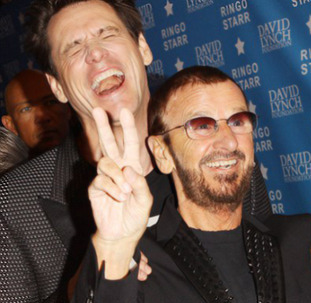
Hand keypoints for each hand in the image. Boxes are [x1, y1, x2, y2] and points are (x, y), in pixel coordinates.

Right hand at [88, 108, 152, 277]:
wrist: (122, 234)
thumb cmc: (135, 215)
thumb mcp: (145, 200)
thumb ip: (139, 184)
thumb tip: (127, 169)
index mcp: (132, 167)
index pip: (130, 144)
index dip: (128, 128)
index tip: (124, 110)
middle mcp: (118, 169)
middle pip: (109, 143)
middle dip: (103, 126)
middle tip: (97, 110)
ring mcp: (105, 178)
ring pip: (105, 162)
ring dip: (117, 177)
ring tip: (125, 192)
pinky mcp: (95, 188)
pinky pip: (101, 180)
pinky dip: (112, 189)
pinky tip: (118, 198)